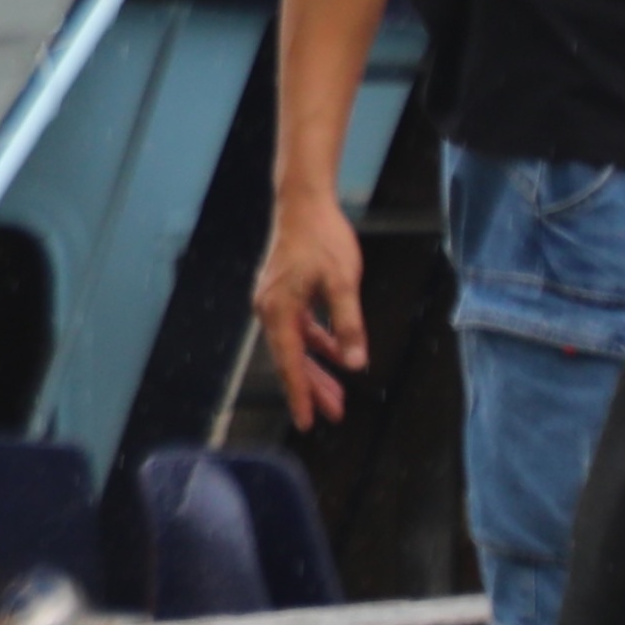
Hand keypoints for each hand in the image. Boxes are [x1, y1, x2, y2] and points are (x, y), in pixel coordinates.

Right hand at [253, 191, 369, 427]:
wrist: (304, 202)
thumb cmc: (322, 238)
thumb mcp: (343, 283)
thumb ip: (349, 325)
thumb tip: (355, 363)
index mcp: (278, 311)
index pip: (290, 363)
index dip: (300, 395)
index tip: (307, 422)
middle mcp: (270, 310)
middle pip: (291, 360)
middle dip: (313, 388)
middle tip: (335, 414)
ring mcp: (274, 301)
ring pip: (295, 347)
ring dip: (315, 369)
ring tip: (335, 395)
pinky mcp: (283, 293)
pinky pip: (299, 329)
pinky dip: (316, 344)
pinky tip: (334, 354)